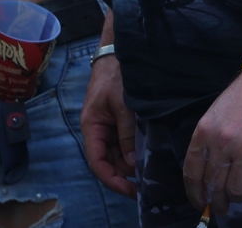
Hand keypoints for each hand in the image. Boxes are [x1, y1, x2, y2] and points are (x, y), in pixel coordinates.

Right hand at [81, 53, 138, 198]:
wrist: (118, 50)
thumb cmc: (116, 75)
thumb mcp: (123, 105)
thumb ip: (127, 134)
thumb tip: (131, 163)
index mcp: (92, 126)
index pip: (98, 163)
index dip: (112, 180)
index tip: (131, 191)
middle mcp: (98, 130)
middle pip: (108, 161)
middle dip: (125, 174)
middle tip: (147, 183)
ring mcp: (108, 125)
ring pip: (117, 153)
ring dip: (130, 164)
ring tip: (149, 171)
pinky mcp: (118, 120)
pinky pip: (123, 142)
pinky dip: (133, 150)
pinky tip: (147, 155)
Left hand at [184, 72, 241, 216]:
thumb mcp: (216, 114)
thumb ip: (210, 143)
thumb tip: (208, 177)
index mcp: (205, 131)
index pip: (193, 173)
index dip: (195, 194)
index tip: (200, 202)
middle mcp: (224, 141)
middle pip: (214, 186)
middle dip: (216, 202)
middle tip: (221, 207)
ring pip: (237, 190)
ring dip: (238, 197)